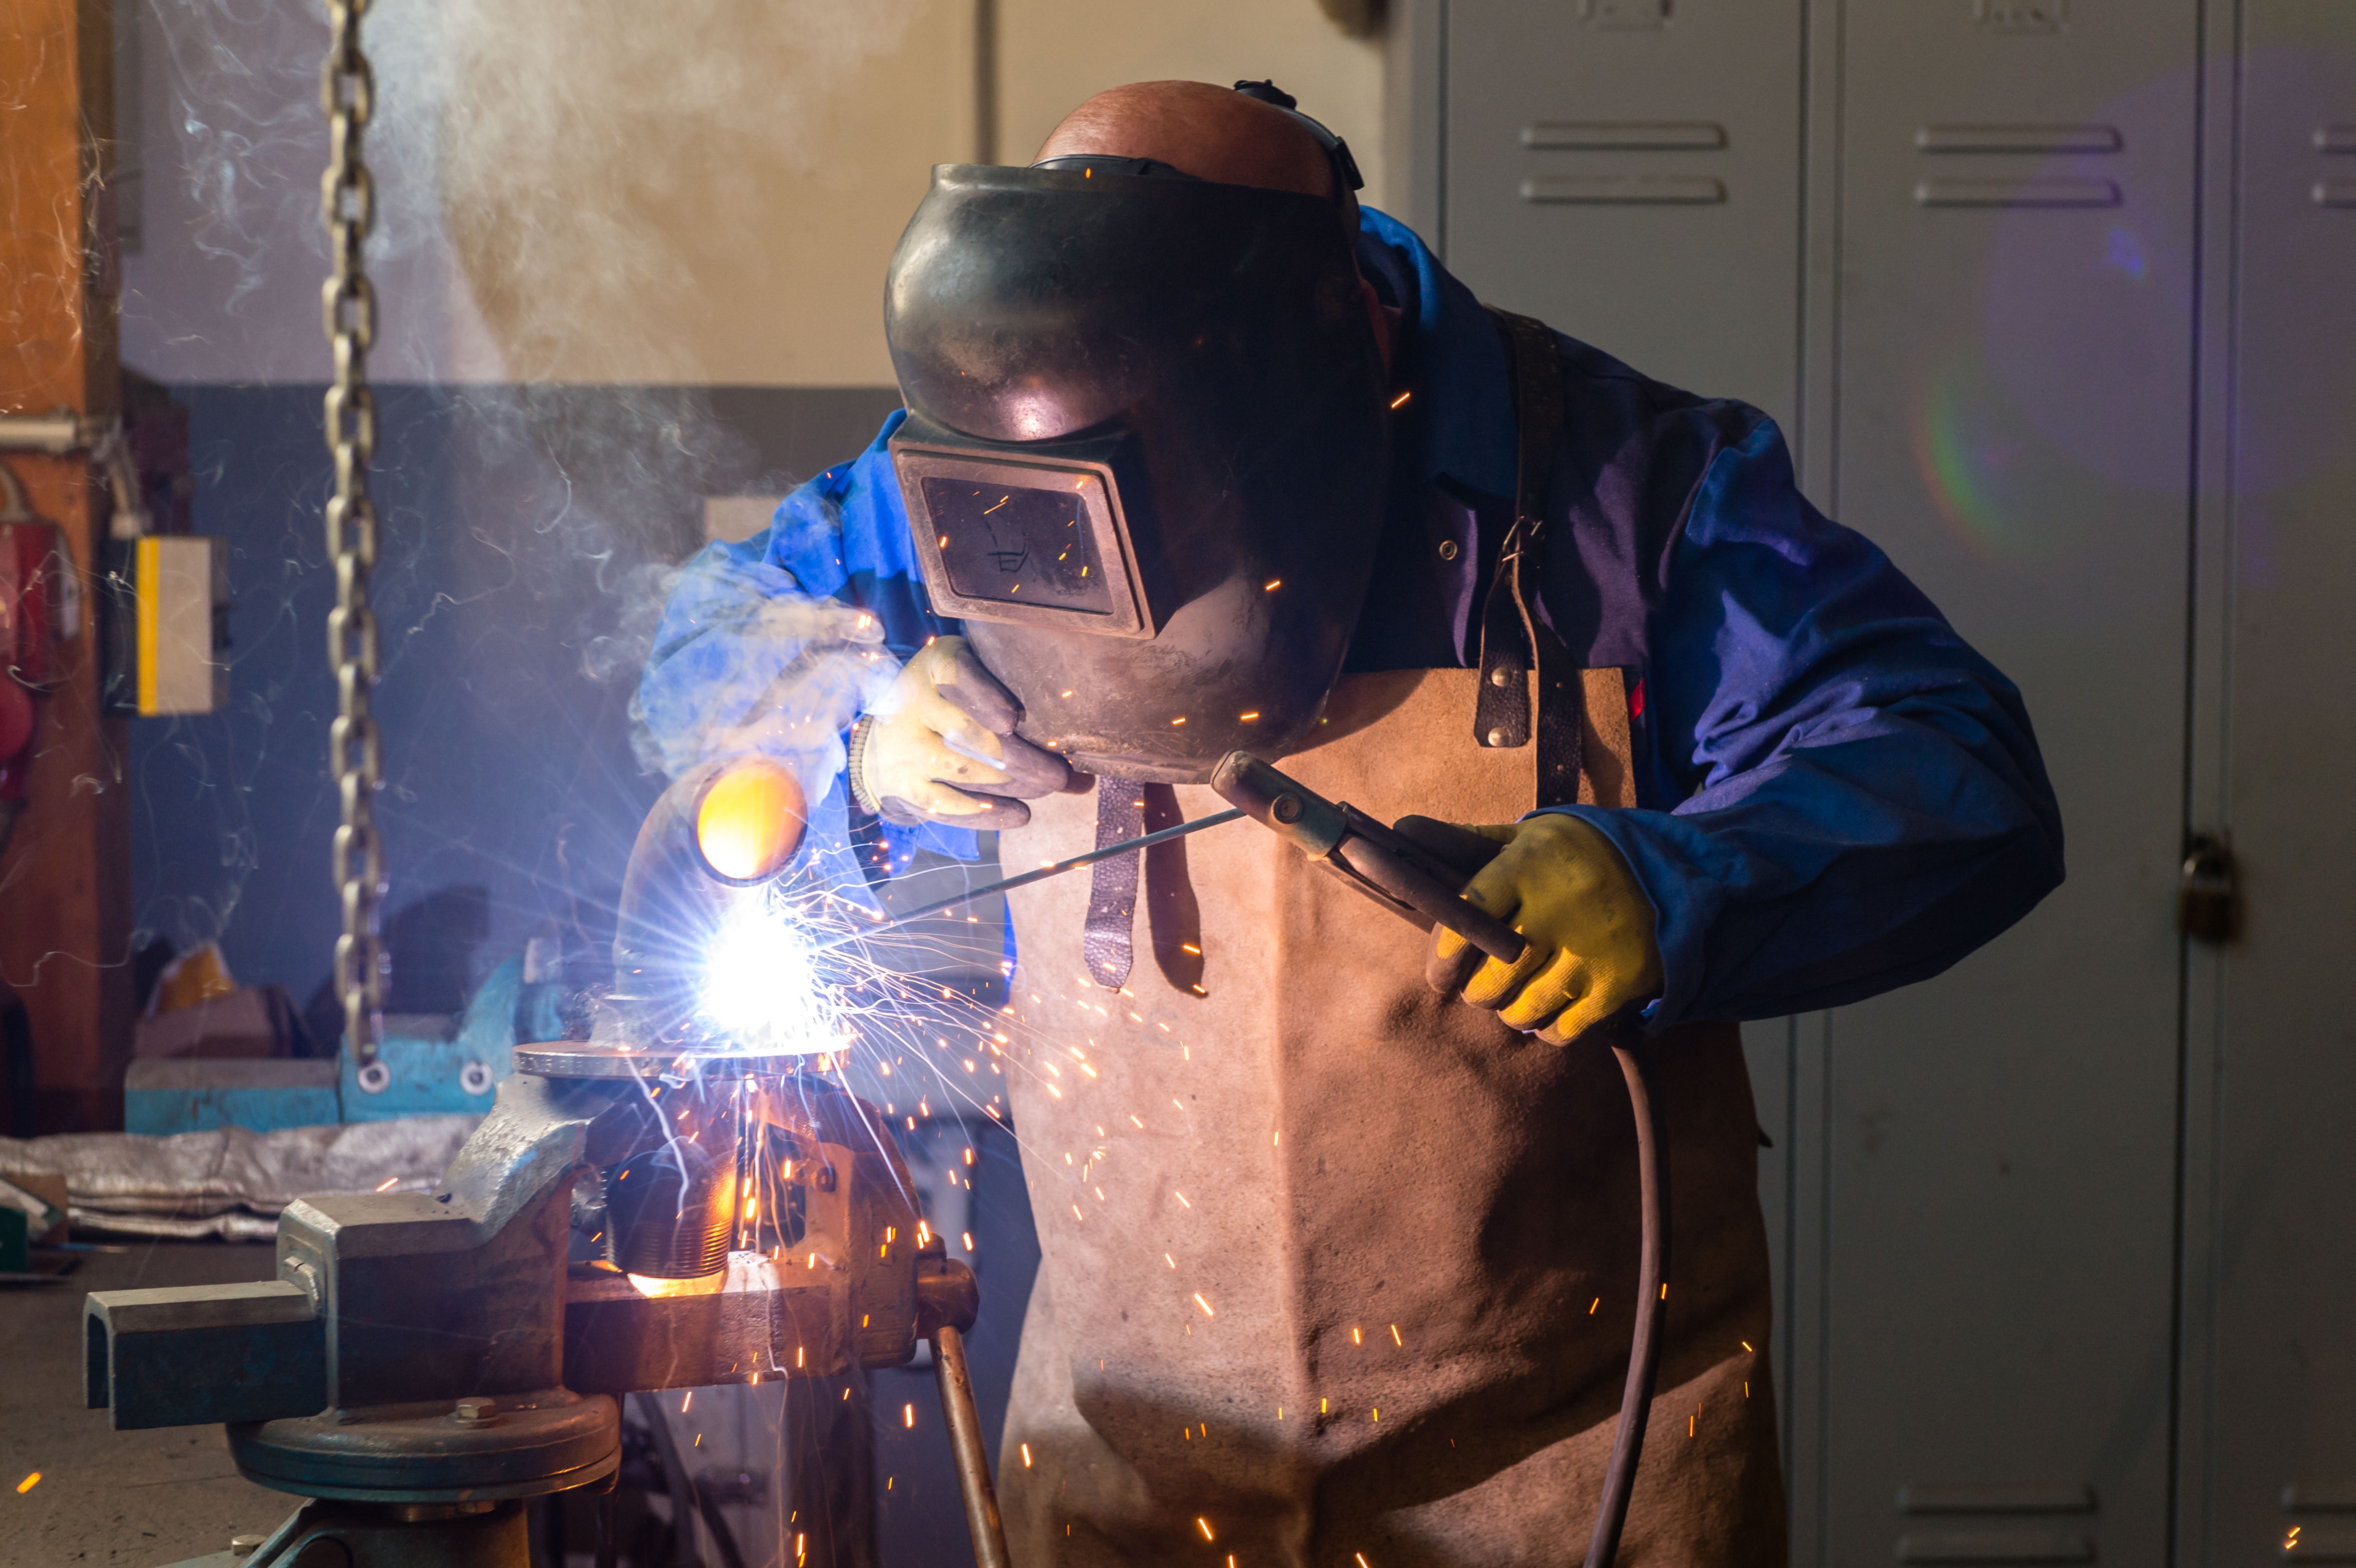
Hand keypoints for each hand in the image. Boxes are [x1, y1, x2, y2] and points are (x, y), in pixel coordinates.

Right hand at [848, 636, 1071, 827]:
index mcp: (934, 666)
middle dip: (1019, 758)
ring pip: (960, 771)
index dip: (984, 697)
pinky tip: (1019, 815)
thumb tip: (1084, 762)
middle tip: (1058, 774)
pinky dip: (986, 814)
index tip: (1011, 719)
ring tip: (1047, 789)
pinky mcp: (901, 786)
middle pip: (966, 733)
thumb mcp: (980, 683)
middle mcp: (912, 703)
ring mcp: (902, 747)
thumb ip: (1021, 704)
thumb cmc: (955, 702)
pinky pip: (945, 806)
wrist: (886, 732)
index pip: (956, 676)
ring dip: (1010, 786)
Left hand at [1426, 813, 1662, 1043]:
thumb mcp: (1525, 839)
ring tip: (1512, 999)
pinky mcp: (1619, 983)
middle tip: (1477, 987)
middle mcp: (1560, 906)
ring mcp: (1592, 948)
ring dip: (1509, 1013)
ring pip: (1522, 1010)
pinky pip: (1562, 1030)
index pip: (1468, 915)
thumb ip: (1464, 841)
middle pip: (1492, 977)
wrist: (1665, 869)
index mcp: (1529, 866)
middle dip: (1475, 991)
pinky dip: (1546, 1030)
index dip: (1444, 953)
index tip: (1439, 974)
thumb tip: (1402, 829)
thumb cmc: (1574, 857)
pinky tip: (1547, 1012)